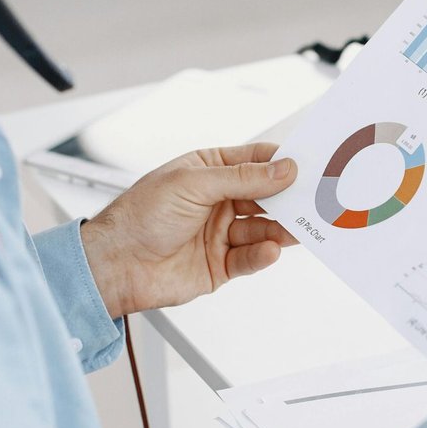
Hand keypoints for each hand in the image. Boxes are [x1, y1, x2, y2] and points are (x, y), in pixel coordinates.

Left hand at [79, 144, 297, 315]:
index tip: (306, 165)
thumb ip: (241, 178)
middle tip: (311, 199)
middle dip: (287, 198)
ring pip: (263, 229)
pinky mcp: (221, 264)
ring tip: (295, 228)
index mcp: (208, 171)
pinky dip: (263, 254)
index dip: (281, 163)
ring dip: (280, 229)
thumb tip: (281, 169)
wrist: (115, 265)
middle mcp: (217, 201)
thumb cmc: (138, 217)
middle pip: (266, 196)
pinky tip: (269, 249)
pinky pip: (251, 257)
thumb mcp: (192, 185)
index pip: (254, 161)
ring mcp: (220, 233)